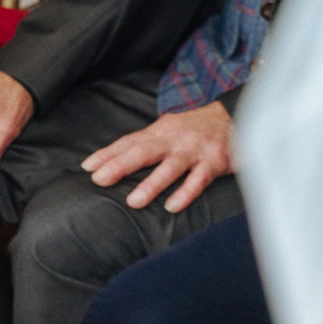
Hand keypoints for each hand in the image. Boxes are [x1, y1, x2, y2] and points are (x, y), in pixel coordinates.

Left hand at [80, 101, 233, 212]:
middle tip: (99, 180)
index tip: (87, 167)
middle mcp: (174, 139)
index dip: (108, 154)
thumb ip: (143, 144)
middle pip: (144, 151)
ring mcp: (194, 150)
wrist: (235, 116)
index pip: (129, 142)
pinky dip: (185, 193)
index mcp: (159, 131)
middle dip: (120, 165)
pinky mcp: (214, 162)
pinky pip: (198, 180)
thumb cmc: (194, 129)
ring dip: (151, 184)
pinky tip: (172, 206)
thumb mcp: (167, 130)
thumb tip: (110, 161)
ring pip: (170, 167)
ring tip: (133, 202)